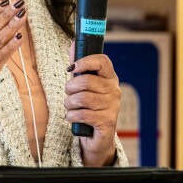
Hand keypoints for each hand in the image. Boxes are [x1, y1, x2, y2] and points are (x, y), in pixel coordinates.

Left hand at [65, 41, 120, 165]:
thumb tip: (73, 44)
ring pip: (82, 98)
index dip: (85, 61)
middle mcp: (114, 91)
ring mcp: (112, 107)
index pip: (103, 61)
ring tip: (70, 107)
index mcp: (110, 78)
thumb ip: (79, 67)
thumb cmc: (89, 108)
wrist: (98, 138)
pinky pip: (82, 114)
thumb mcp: (83, 86)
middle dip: (70, 88)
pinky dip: (71, 116)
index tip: (73, 68)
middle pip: (86, 81)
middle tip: (68, 94)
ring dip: (69, 104)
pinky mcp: (107, 122)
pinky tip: (72, 117)